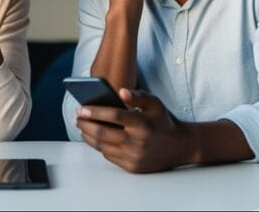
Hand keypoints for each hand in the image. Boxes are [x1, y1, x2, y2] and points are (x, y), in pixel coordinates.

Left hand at [76, 89, 196, 172]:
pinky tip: (95, 138)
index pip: (113, 116)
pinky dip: (100, 146)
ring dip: (88, 137)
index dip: (94, 112)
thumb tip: (121, 91)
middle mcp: (137, 141)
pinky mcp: (133, 167)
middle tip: (77, 118)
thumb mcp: (155, 104)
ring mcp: (134, 156)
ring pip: (103, 146)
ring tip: (82, 128)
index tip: (81, 108)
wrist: (182, 146)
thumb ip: (138, 96)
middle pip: (103, 133)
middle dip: (86, 125)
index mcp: (142, 123)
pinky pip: (110, 156)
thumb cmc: (164, 122)